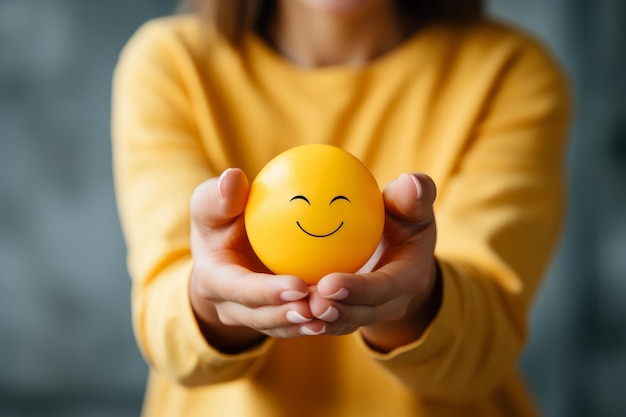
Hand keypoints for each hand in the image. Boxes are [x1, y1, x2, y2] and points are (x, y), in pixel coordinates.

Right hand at [189, 168, 326, 352]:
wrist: (224, 246)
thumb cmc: (221, 216)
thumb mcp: (212, 204)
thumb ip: (220, 196)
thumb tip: (233, 177)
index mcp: (213, 280)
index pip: (239, 289)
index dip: (267, 292)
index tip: (299, 285)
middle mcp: (229, 306)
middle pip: (259, 317)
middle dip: (288, 318)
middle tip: (318, 308)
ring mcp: (250, 316)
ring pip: (278, 327)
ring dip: (304, 325)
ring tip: (332, 316)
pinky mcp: (271, 318)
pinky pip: (293, 324)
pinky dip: (315, 321)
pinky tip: (342, 312)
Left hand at [308, 173, 440, 351]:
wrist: (401, 249)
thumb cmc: (404, 218)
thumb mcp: (412, 206)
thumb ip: (414, 194)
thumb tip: (410, 182)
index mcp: (409, 277)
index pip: (385, 288)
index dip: (359, 290)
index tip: (328, 283)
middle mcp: (392, 302)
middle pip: (363, 314)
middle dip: (337, 313)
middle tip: (309, 303)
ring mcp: (370, 312)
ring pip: (344, 322)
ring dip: (320, 321)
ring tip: (295, 312)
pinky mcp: (351, 313)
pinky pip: (330, 319)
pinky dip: (310, 318)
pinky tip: (284, 308)